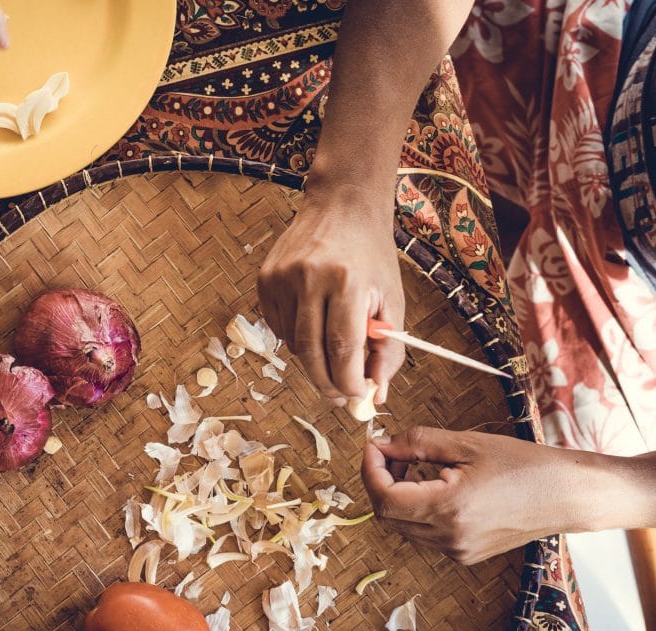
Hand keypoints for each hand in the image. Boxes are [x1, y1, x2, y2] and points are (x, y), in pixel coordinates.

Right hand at [258, 187, 404, 404]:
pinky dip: (296, 338)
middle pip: (312, 352)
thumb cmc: (371, 256)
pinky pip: (278, 327)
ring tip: (331, 351)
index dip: (348, 381)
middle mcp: (310, 277)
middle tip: (338, 397)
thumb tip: (376, 394)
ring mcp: (282, 277)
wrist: (341, 206)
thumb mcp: (391, 299)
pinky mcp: (265, 278)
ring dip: (312, 359)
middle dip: (327, 383)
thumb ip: (388, 349)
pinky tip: (313, 323)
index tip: (356, 398)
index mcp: (347, 280)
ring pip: (293, 344)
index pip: (343, 347)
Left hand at [361, 427, 606, 564]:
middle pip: (388, 516)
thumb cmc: (523, 464)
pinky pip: (425, 534)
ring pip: (404, 527)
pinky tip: (436, 485)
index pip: (384, 499)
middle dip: (381, 481)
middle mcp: (450, 538)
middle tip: (391, 452)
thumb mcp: (467, 443)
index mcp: (449, 509)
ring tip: (415, 465)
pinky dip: (418, 509)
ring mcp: (458, 551)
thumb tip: (382, 444)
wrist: (567, 495)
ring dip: (398, 496)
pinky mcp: (466, 555)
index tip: (374, 446)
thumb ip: (418, 443)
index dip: (371, 471)